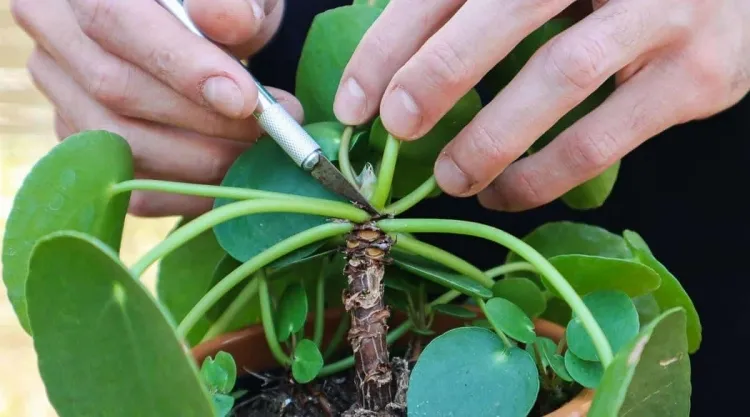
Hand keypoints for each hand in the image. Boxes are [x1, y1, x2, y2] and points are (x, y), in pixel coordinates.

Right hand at [12, 0, 300, 216]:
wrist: (201, 31)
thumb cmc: (221, 5)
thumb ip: (231, 0)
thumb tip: (230, 22)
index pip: (116, 21)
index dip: (181, 66)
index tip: (243, 101)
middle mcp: (54, 32)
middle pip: (115, 92)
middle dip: (204, 123)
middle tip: (270, 130)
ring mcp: (61, 92)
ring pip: (120, 145)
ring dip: (201, 161)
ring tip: (259, 149)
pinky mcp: (83, 142)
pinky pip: (128, 185)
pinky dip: (188, 192)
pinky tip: (231, 178)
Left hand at [334, 0, 749, 210]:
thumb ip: (476, 10)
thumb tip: (392, 68)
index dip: (391, 43)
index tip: (353, 102)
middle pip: (507, 9)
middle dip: (439, 73)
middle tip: (395, 126)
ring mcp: (662, 12)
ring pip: (559, 75)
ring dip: (491, 137)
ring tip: (449, 178)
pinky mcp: (696, 76)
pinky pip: (604, 136)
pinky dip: (545, 173)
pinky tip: (507, 193)